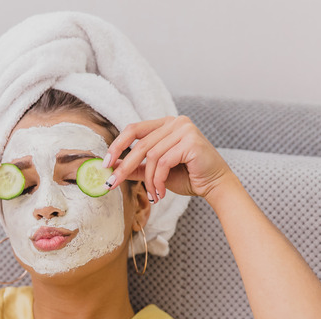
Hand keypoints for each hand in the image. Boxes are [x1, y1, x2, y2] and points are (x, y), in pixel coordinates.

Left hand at [103, 116, 234, 201]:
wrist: (215, 186)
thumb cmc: (188, 177)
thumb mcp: (156, 171)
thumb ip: (137, 166)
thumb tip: (111, 166)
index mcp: (166, 124)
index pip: (134, 129)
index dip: (117, 145)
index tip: (105, 163)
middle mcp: (175, 122)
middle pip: (140, 144)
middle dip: (124, 166)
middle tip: (112, 183)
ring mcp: (184, 129)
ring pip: (151, 155)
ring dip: (148, 180)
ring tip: (153, 195)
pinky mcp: (191, 141)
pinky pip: (163, 162)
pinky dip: (158, 180)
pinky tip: (161, 193)